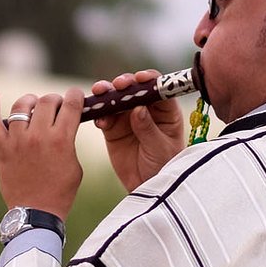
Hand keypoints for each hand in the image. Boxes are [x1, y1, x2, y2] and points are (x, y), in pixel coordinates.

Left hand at [0, 90, 83, 220]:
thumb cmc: (60, 192)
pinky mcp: (1, 149)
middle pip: (47, 101)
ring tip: (33, 105)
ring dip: (30, 101)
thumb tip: (66, 124)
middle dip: (54, 100)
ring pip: (21, 106)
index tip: (73, 97)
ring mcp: (17, 141)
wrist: (35, 213)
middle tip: (55, 107)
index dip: (74, 95)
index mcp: (62, 139)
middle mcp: (39, 136)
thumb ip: (70, 140)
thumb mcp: (75, 164)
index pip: (71, 104)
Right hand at [89, 70, 186, 191]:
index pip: (159, 89)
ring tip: (100, 93)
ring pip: (116, 99)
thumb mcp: (160, 149)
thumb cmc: (163, 167)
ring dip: (107, 93)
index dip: (149, 80)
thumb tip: (138, 109)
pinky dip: (99, 115)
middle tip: (117, 85)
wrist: (146, 187)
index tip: (139, 78)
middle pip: (135, 89)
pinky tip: (100, 120)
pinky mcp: (113, 129)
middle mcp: (147, 110)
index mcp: (166, 112)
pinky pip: (104, 117)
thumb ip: (148, 129)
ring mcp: (128, 118)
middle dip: (125, 83)